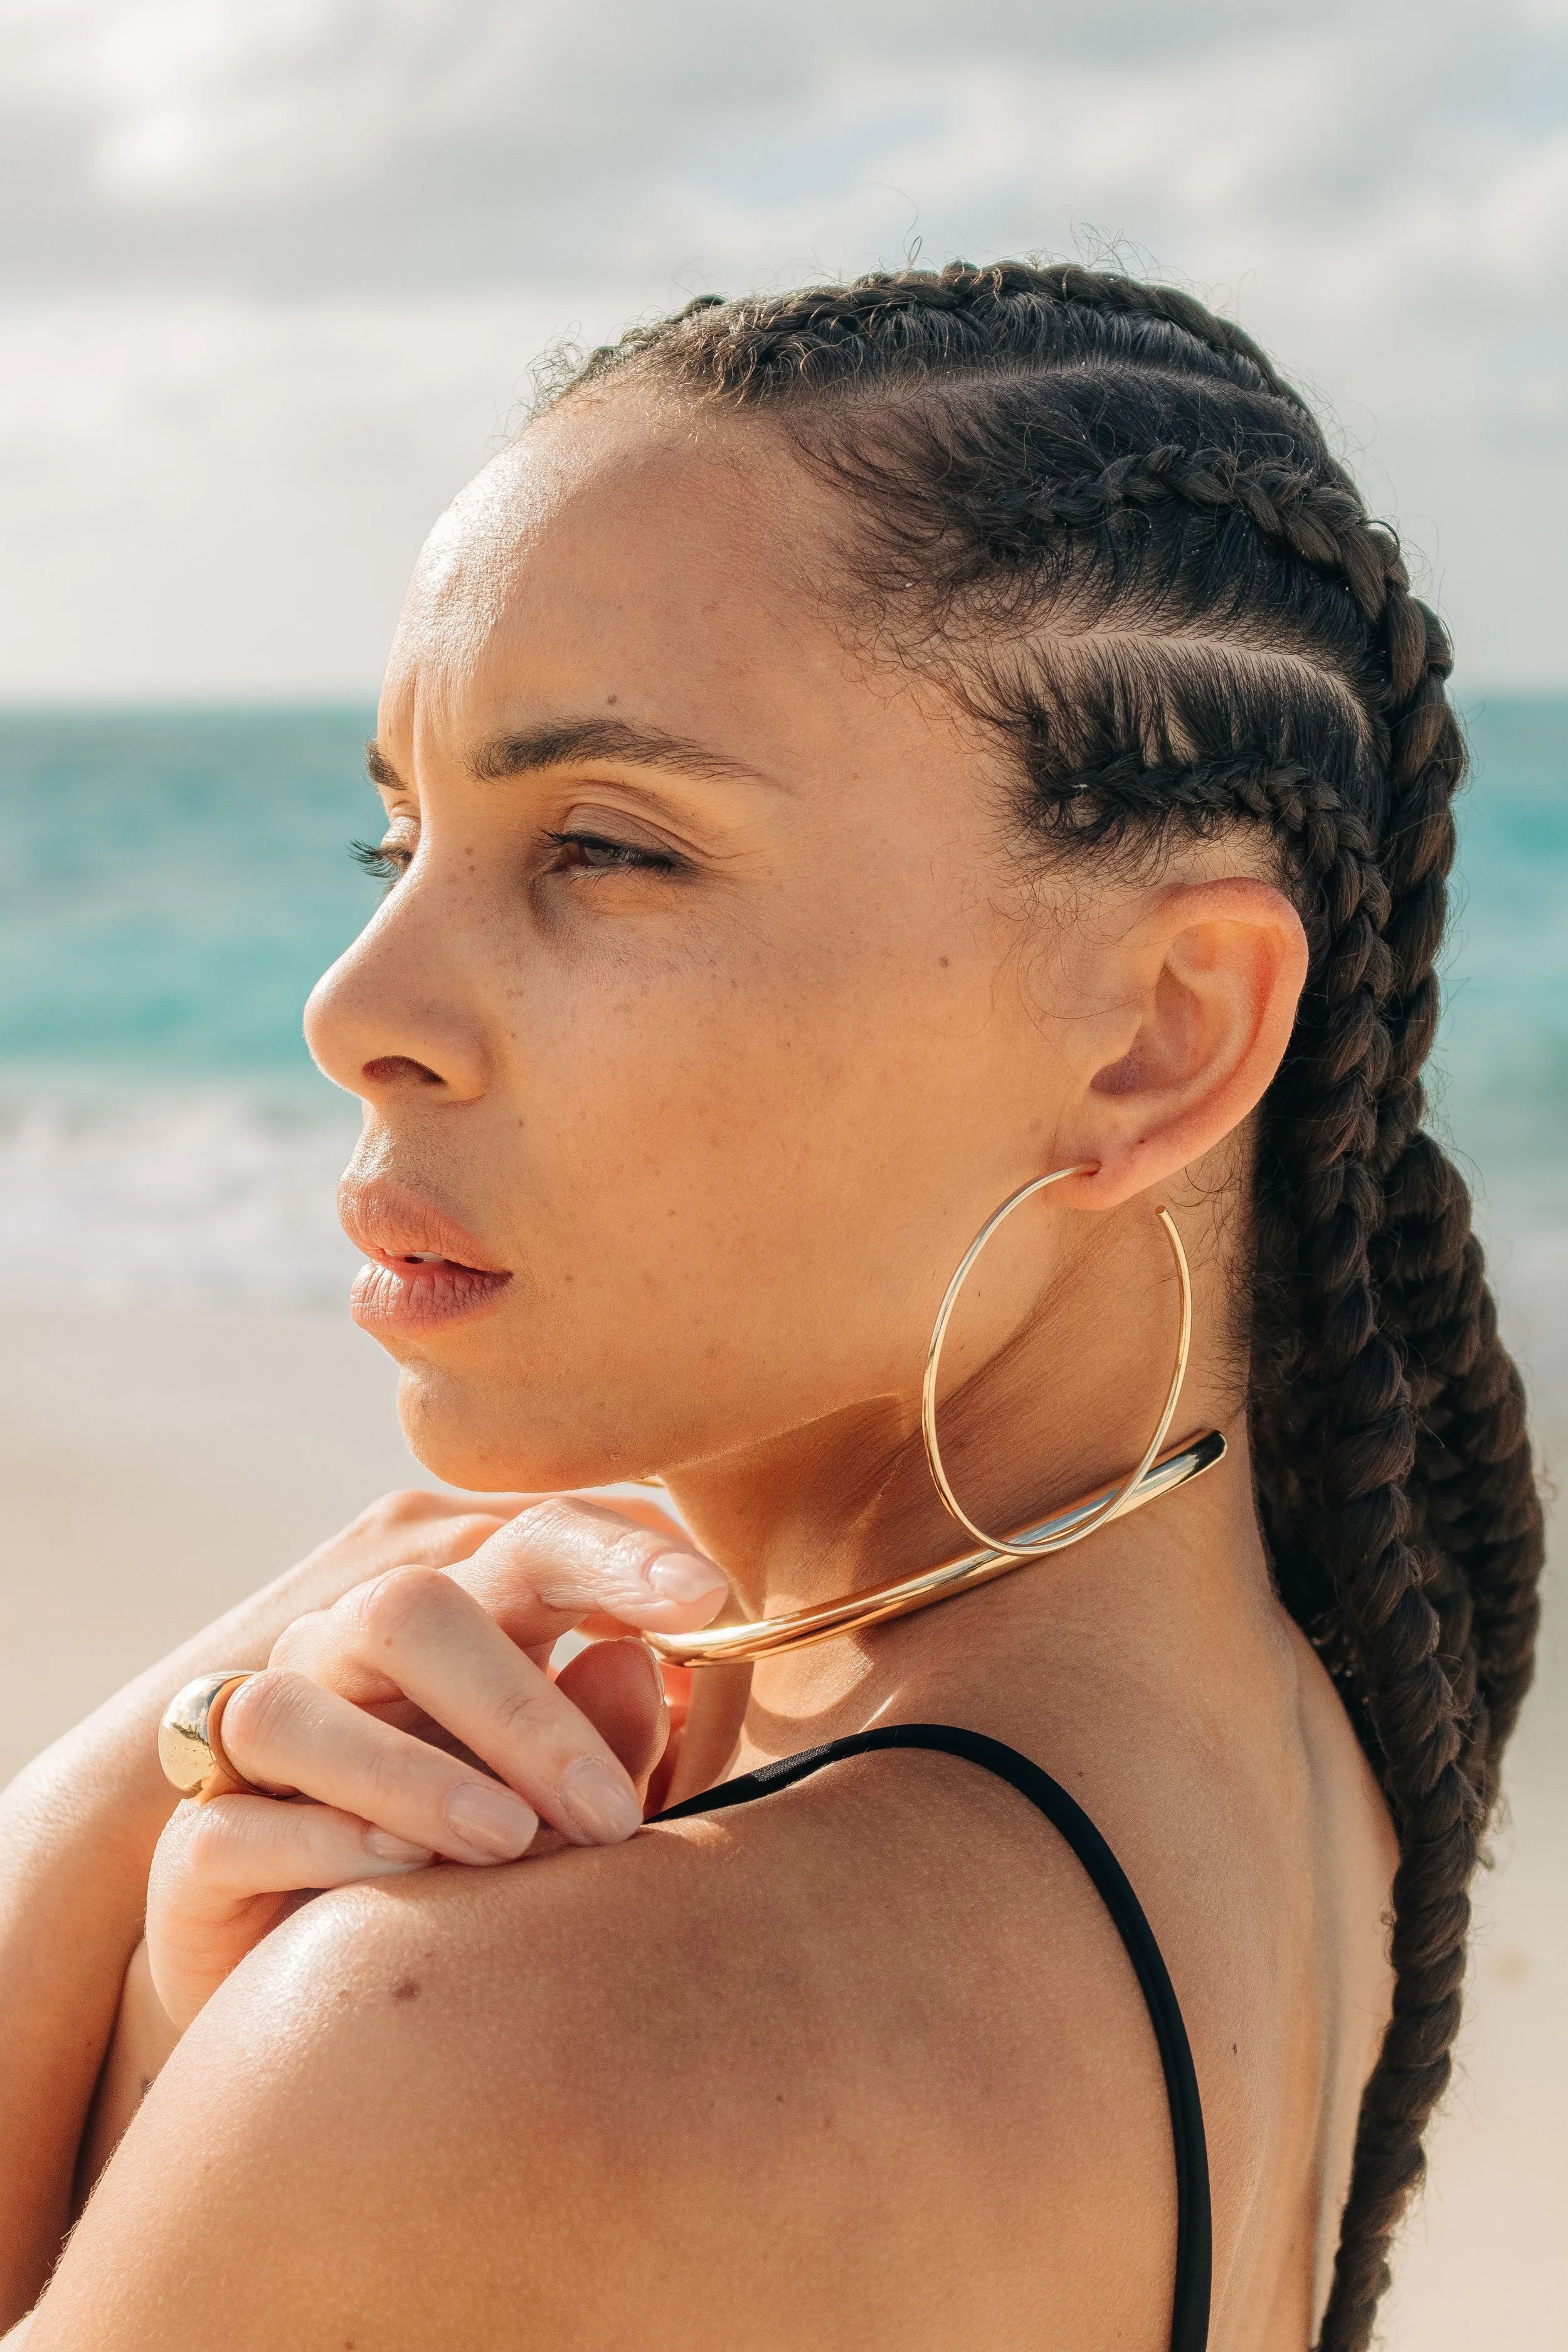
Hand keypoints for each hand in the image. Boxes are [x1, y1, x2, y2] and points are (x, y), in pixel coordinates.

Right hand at [145, 1497, 728, 2028]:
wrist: (337, 2002)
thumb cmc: (497, 1875)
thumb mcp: (577, 1810)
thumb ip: (615, 1741)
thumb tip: (642, 1668)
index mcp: (465, 1616)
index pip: (531, 1538)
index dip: (614, 1553)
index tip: (706, 1598)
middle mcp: (348, 1653)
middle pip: (411, 1608)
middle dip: (521, 1706)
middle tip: (611, 1815)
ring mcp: (258, 1745)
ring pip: (296, 1703)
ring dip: (413, 1771)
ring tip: (511, 1842)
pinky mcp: (196, 1849)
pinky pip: (234, 1824)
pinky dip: (325, 1843)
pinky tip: (406, 1875)